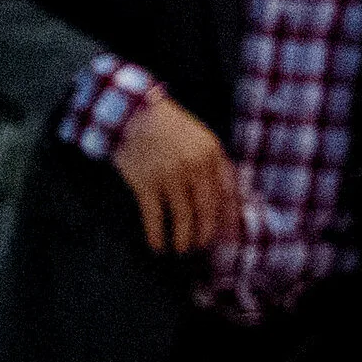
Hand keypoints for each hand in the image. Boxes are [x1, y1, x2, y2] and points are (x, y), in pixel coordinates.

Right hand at [110, 93, 240, 253]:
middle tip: (202, 245)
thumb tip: (229, 194)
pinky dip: (157, 235)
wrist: (132, 112)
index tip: (229, 235)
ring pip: (183, 217)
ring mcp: (170, 175)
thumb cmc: (168, 126)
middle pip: (207, 208)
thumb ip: (214, 162)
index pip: (227, 192)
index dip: (229, 217)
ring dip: (184, 238)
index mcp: (213, 153)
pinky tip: (157, 246)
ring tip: (182, 249)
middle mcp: (195, 166)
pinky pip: (155, 217)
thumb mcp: (200, 137)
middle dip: (206, 232)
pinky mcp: (146, 183)